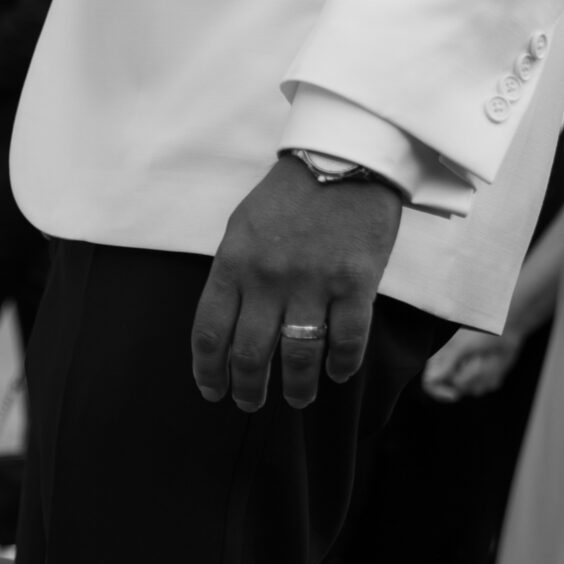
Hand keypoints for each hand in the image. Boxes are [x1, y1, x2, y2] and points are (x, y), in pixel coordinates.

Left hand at [194, 157, 404, 411]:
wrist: (345, 159)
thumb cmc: (288, 196)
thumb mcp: (241, 229)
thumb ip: (233, 276)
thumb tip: (227, 326)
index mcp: (232, 264)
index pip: (209, 333)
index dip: (207, 371)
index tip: (211, 391)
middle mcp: (267, 278)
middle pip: (249, 354)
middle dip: (247, 389)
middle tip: (249, 404)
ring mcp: (313, 282)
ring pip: (297, 356)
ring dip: (295, 388)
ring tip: (295, 400)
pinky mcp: (356, 282)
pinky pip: (346, 340)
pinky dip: (341, 365)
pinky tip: (338, 375)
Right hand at [420, 330, 520, 403]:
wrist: (505, 328)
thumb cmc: (481, 331)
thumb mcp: (461, 344)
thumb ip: (446, 361)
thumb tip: (431, 379)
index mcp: (441, 361)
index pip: (431, 384)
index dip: (439, 393)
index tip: (453, 395)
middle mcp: (454, 371)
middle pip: (456, 388)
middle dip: (470, 374)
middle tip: (477, 357)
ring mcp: (471, 377)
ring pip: (475, 389)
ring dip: (484, 373)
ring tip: (486, 356)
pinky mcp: (487, 379)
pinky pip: (489, 385)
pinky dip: (494, 373)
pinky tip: (494, 360)